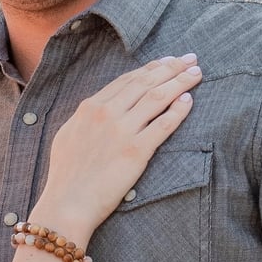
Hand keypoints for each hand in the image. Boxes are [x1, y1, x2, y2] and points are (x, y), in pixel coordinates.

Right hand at [31, 55, 200, 243]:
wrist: (67, 203)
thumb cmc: (66, 175)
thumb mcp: (68, 135)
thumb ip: (86, 117)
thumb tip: (97, 107)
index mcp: (90, 107)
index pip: (128, 79)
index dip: (151, 68)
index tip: (167, 61)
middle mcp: (107, 113)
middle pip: (146, 82)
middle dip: (171, 67)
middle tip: (190, 58)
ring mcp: (122, 131)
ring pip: (158, 97)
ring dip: (180, 82)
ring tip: (196, 73)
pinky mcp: (137, 151)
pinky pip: (164, 124)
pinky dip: (178, 110)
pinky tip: (189, 100)